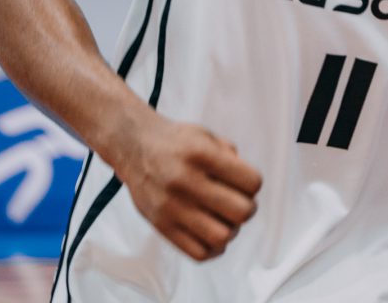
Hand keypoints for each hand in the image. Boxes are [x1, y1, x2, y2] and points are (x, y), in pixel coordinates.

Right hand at [118, 114, 261, 261]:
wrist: (134, 147)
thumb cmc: (175, 142)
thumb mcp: (205, 135)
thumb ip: (230, 155)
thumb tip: (248, 183)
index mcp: (202, 154)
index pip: (250, 182)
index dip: (253, 184)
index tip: (245, 182)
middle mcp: (186, 181)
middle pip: (240, 212)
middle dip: (247, 209)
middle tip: (239, 202)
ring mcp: (173, 207)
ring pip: (221, 237)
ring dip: (231, 230)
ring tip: (225, 219)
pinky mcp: (162, 226)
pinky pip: (198, 253)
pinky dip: (213, 248)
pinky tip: (212, 233)